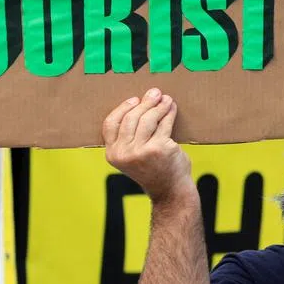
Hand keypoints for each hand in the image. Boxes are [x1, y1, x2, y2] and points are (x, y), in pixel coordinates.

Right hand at [103, 89, 193, 208]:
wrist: (169, 190)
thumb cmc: (152, 168)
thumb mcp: (132, 155)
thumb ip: (130, 136)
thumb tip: (141, 102)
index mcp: (112, 154)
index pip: (110, 124)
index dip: (122, 108)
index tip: (135, 99)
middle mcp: (123, 153)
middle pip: (131, 118)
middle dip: (145, 103)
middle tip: (155, 93)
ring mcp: (141, 151)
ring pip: (148, 119)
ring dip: (159, 106)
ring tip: (166, 99)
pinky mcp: (158, 149)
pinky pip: (164, 124)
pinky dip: (169, 114)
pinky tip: (172, 108)